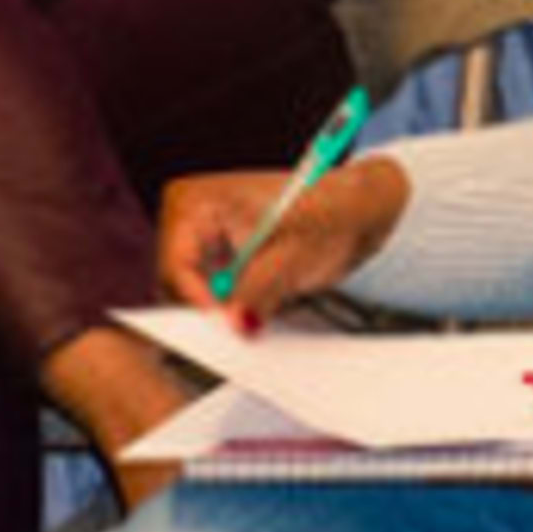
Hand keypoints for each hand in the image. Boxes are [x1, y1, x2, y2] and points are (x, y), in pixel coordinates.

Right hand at [155, 155, 408, 327]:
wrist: (356, 210)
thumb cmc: (331, 213)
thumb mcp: (294, 256)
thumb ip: (260, 291)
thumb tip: (236, 324)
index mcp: (198, 202)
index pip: (177, 265)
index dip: (198, 301)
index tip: (225, 326)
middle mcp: (191, 218)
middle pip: (178, 284)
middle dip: (211, 309)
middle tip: (243, 329)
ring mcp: (203, 239)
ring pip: (194, 294)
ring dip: (224, 310)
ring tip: (259, 311)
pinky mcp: (219, 258)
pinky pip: (212, 294)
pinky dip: (233, 307)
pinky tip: (258, 307)